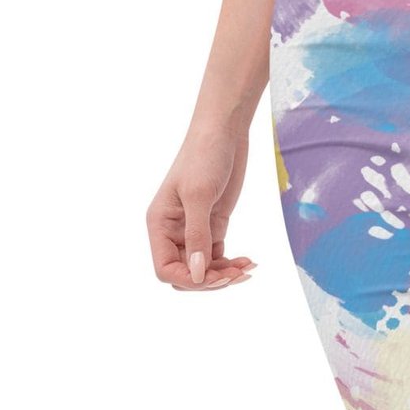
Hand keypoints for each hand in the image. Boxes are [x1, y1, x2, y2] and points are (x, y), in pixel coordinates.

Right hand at [146, 123, 257, 290]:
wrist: (224, 130)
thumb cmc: (204, 156)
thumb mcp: (199, 195)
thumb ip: (197, 236)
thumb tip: (196, 275)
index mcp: (160, 224)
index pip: (165, 268)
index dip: (187, 279)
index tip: (213, 276)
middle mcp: (173, 231)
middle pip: (185, 272)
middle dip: (208, 279)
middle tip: (236, 274)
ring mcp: (194, 228)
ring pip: (203, 267)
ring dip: (224, 274)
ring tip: (247, 269)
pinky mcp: (214, 223)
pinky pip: (218, 255)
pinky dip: (231, 262)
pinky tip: (249, 262)